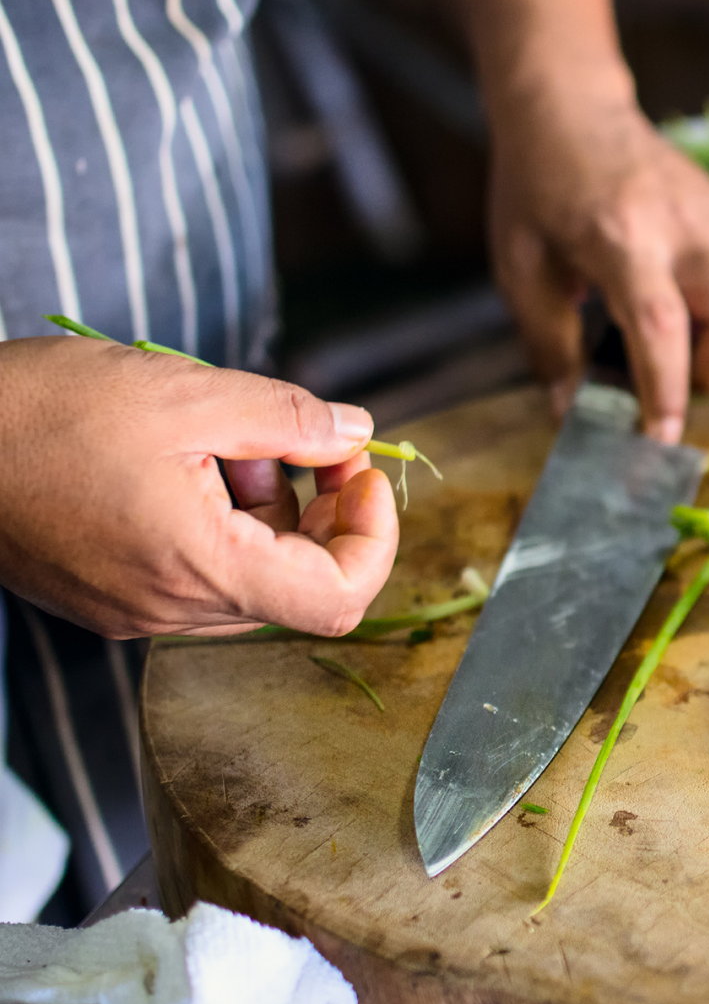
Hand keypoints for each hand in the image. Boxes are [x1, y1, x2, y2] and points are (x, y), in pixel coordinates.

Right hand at [0, 338, 397, 637]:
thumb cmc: (38, 412)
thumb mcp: (182, 393)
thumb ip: (286, 419)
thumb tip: (357, 434)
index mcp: (200, 570)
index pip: (338, 599)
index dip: (374, 537)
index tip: (363, 474)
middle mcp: (170, 610)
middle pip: (299, 587)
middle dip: (323, 512)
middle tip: (308, 440)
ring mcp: (135, 610)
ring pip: (249, 577)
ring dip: (269, 511)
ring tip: (229, 441)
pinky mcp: (108, 596)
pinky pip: (197, 573)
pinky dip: (219, 522)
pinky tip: (186, 463)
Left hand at [382, 0, 708, 442]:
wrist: (572, 109)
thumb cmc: (539, 191)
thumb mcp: (522, 270)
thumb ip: (550, 345)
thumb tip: (572, 415)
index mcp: (620, 236)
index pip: (660, 323)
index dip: (666, 389)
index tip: (660, 439)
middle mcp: (683, 224)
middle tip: (679, 376)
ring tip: (697, 348)